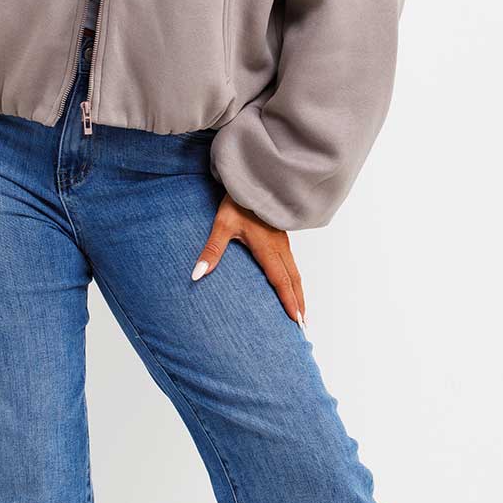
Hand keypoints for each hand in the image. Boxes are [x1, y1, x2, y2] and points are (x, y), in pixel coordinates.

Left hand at [191, 194, 305, 328]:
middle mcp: (279, 246)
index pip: (281, 280)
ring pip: (295, 271)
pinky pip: (292, 263)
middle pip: (293, 280)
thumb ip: (212, 250)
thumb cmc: (238, 200)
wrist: (253, 178)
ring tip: (301, 309)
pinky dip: (295, 279)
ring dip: (299, 291)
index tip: (296, 320)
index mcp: (267, 247)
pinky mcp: (280, 236)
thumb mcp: (222, 224)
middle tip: (303, 324)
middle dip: (299, 302)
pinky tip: (291, 284)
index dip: (289, 301)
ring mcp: (282, 241)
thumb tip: (198, 273)